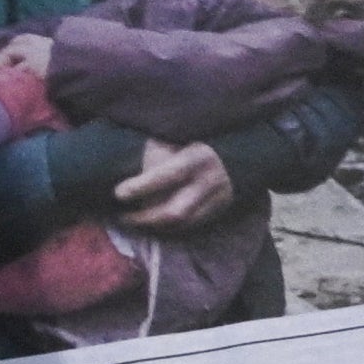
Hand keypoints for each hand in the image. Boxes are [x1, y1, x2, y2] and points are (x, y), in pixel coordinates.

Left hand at [111, 137, 234, 230]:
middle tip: (121, 217)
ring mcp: (218, 200)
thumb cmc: (200, 137)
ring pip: (182, 224)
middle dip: (144, 218)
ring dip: (155, 226)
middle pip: (174, 212)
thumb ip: (158, 154)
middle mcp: (209, 183)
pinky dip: (171, 227)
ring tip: (134, 221)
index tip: (118, 192)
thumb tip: (134, 174)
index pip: (166, 177)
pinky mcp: (221, 210)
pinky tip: (155, 223)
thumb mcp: (177, 136)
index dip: (140, 187)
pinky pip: (192, 226)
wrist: (245, 146)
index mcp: (198, 158)